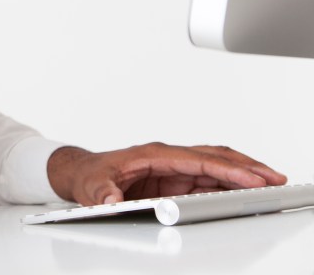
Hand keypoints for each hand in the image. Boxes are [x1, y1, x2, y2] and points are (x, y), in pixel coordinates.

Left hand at [47, 142, 286, 205]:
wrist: (82, 175)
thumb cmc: (89, 175)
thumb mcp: (91, 186)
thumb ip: (102, 193)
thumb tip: (111, 201)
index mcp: (152, 155)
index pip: (197, 160)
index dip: (225, 170)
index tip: (250, 180)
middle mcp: (167, 158)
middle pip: (214, 157)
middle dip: (245, 167)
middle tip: (274, 178)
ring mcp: (172, 169)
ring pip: (215, 166)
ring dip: (242, 174)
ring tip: (270, 182)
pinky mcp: (174, 181)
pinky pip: (207, 179)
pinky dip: (229, 184)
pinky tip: (246, 192)